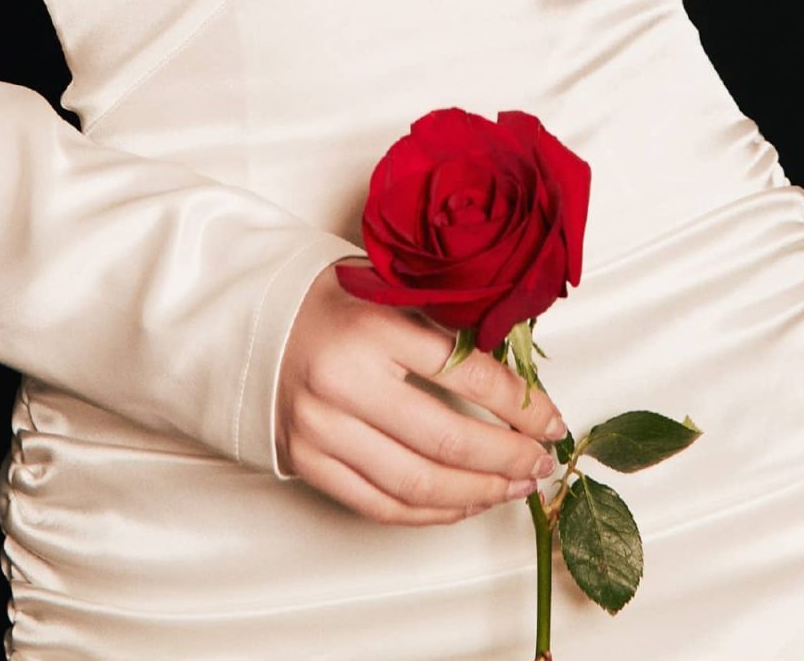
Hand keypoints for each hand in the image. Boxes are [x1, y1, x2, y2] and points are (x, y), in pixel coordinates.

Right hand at [273, 264, 566, 525]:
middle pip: (446, 440)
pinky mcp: (307, 463)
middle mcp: (344, 381)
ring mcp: (322, 428)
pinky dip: (433, 513)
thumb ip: (447, 319)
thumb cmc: (333, 302)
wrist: (251, 322)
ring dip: (478, 493)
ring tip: (515, 488)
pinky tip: (466, 503)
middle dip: (508, 459)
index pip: (464, 372)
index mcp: (372, 326)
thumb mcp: (389, 289)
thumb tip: (524, 366)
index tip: (552, 420)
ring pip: (417, 483)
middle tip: (542, 463)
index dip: (519, 404)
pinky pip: (381, 505)